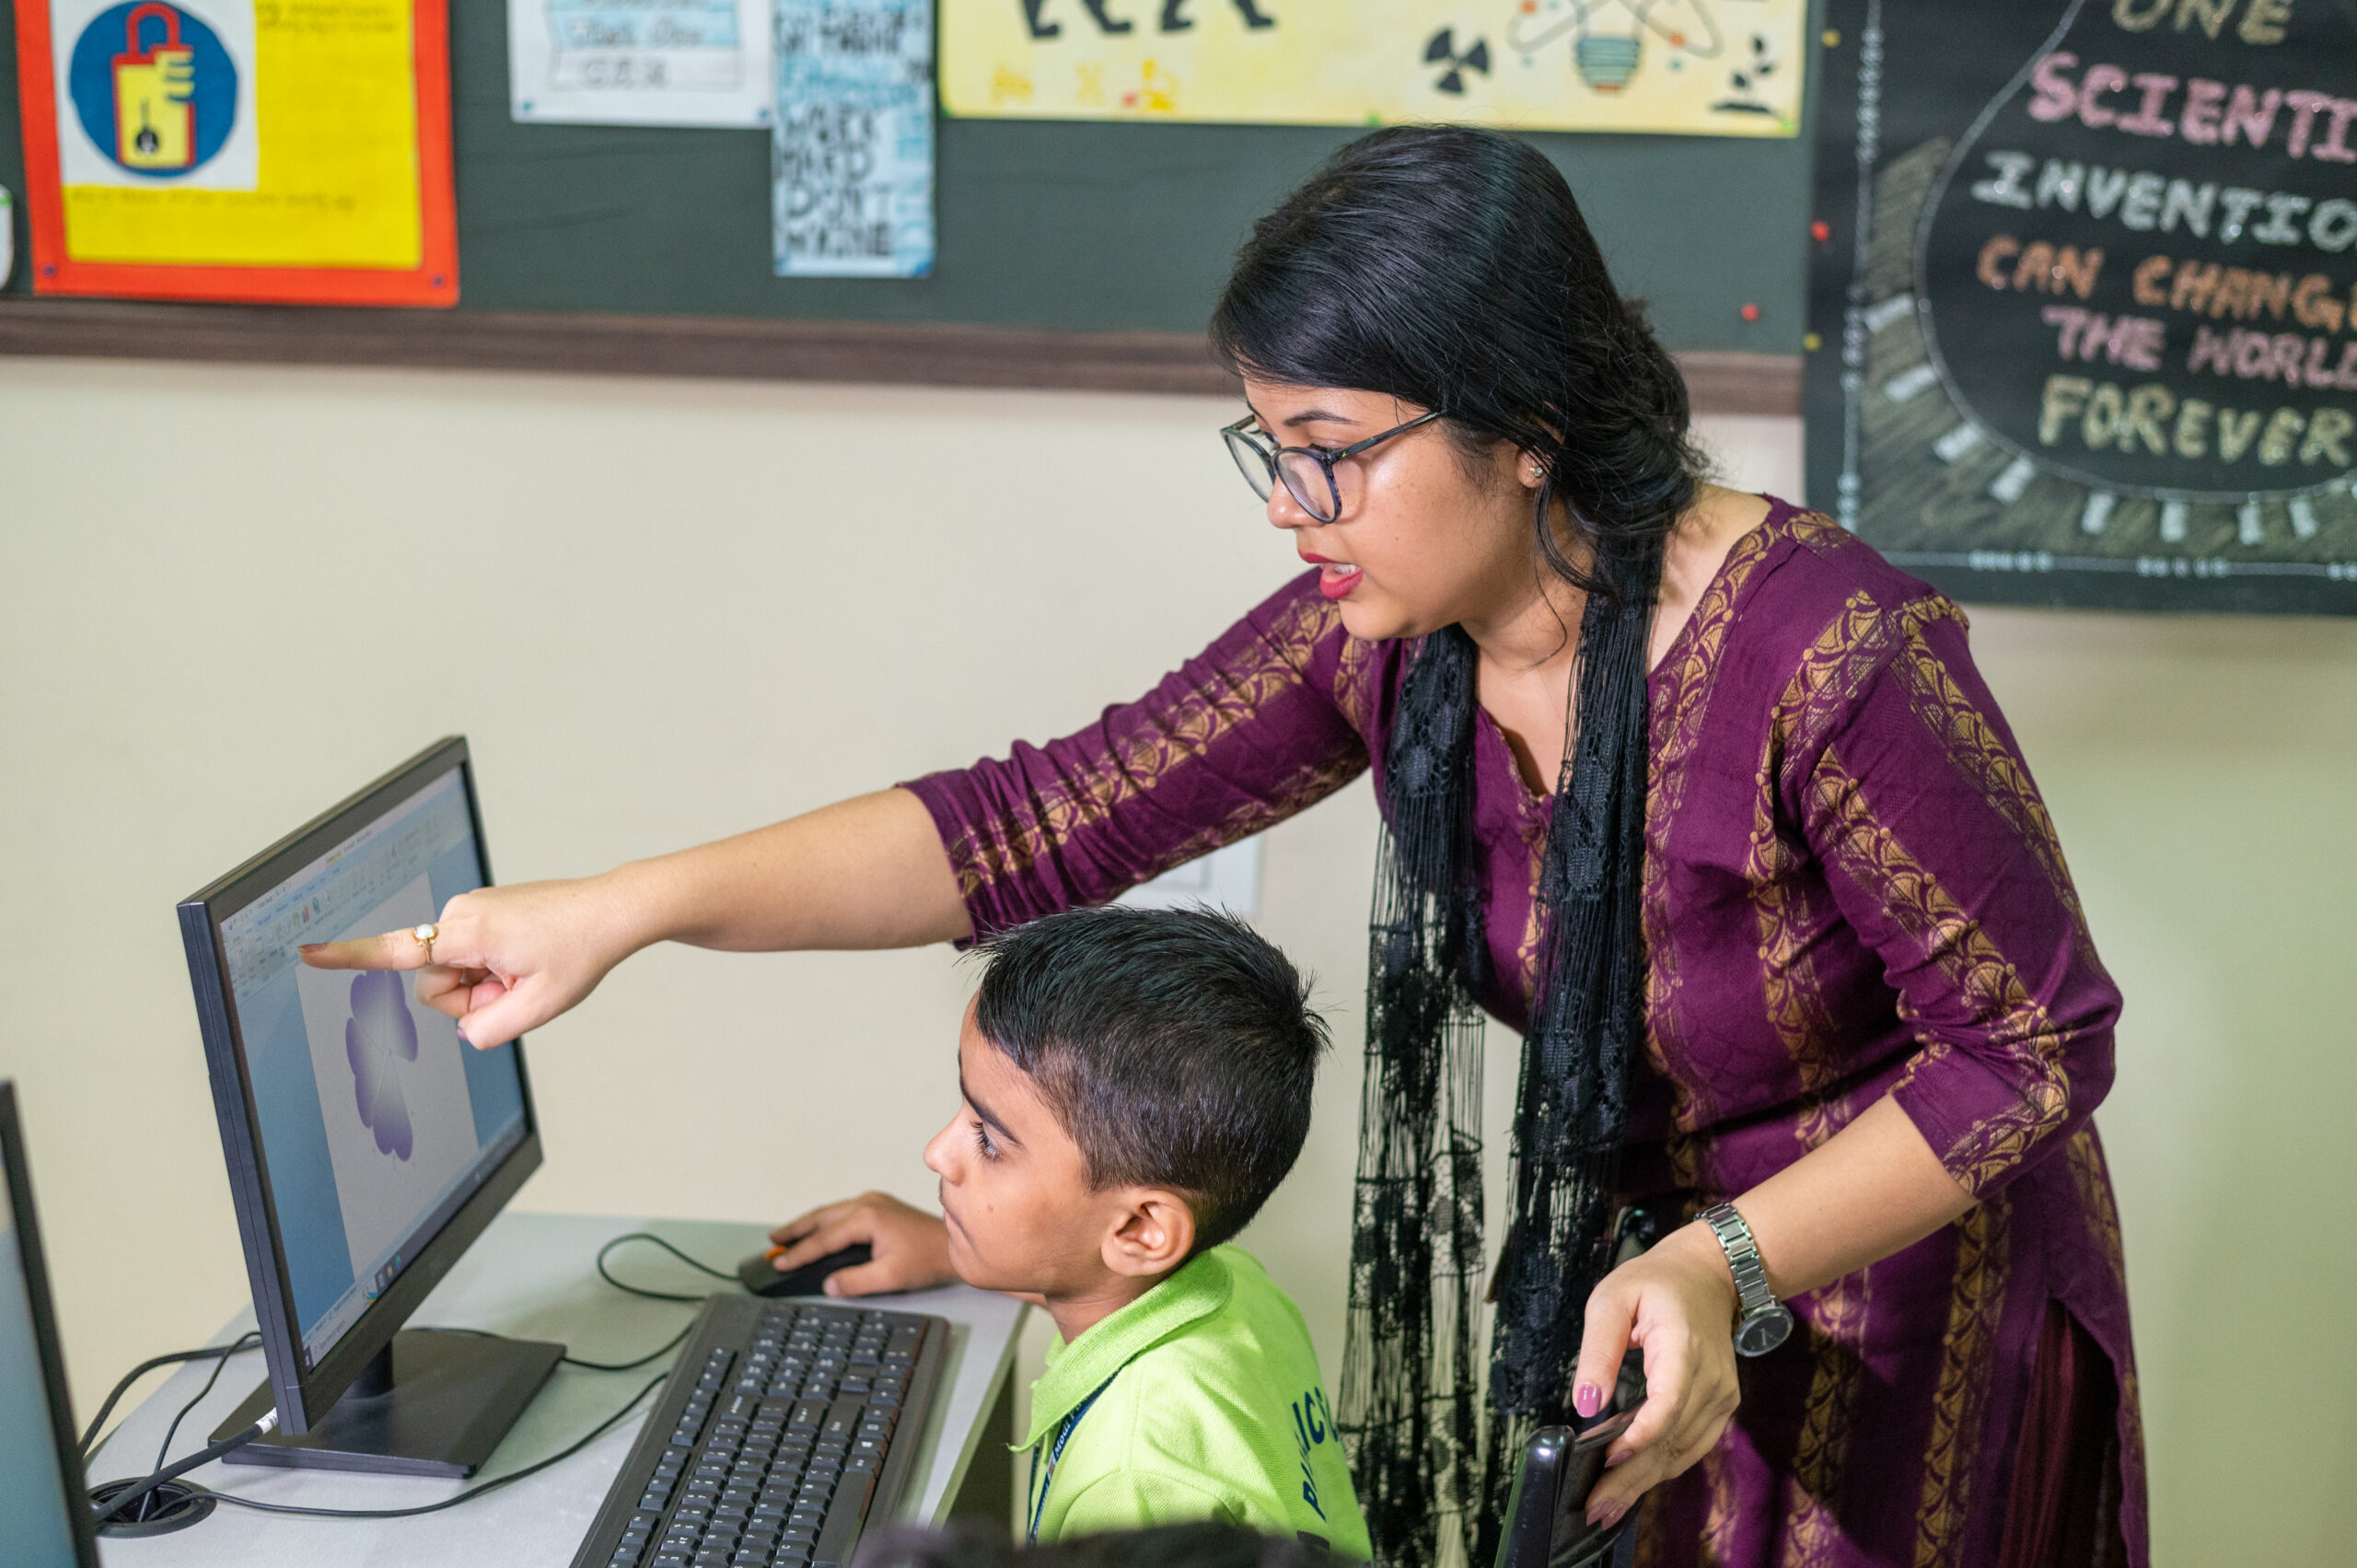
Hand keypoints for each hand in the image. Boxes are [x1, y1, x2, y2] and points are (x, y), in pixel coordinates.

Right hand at [299, 876, 636, 1048]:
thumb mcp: (539, 1007)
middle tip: (519, 987)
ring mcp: (470, 910)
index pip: (397, 951)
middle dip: (470, 999)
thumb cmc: (580, 951)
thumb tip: (462, 1030)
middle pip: (435, 984)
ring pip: (454, 973)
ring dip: (487, 985)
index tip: (306, 954)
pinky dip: (495, 968)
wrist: (611, 911)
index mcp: (468, 933)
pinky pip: (472, 957)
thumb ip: (487, 1031)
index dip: (349, 957)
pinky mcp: (481, 912)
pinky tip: (528, 959)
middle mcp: (460, 914)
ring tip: (528, 970)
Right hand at [768, 1192, 954, 1296]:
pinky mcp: (880, 1206)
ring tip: (787, 1235)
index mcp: (867, 1217)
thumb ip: (855, 1281)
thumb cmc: (928, 1258)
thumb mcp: (889, 1276)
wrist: (953, 1245)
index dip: (800, 1253)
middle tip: (773, 1242)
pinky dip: (826, 1222)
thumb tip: (829, 1285)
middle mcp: (868, 1203)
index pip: (824, 1238)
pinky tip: (820, 1230)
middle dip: (796, 1230)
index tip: (780, 1263)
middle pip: (822, 1217)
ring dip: (809, 1224)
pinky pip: (843, 1212)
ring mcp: (874, 1202)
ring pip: (831, 1212)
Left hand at [1573, 1221, 1743, 1529]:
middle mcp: (1712, 1378)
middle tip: (1594, 1506)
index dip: (1640, 1436)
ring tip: (1606, 1507)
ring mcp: (1722, 1396)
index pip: (1669, 1402)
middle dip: (1631, 1476)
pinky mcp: (1721, 1406)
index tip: (1607, 1458)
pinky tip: (1633, 1485)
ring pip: (1682, 1451)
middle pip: (1672, 1438)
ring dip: (1644, 1481)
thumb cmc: (1655, 1282)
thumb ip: (1598, 1350)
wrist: (1710, 1274)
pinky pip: (1690, 1445)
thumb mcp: (1612, 1298)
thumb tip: (1586, 1404)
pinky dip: (1661, 1466)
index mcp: (1685, 1346)